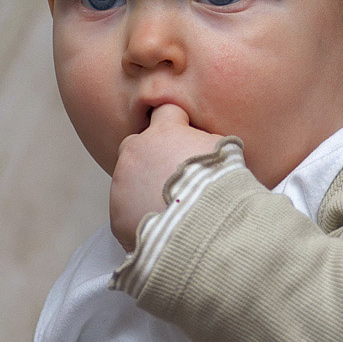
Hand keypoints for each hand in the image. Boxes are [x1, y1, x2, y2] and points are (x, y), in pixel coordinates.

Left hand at [110, 104, 223, 251]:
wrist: (204, 229)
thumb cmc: (220, 186)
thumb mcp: (225, 152)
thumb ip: (207, 141)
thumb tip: (205, 143)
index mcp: (164, 132)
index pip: (165, 112)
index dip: (175, 125)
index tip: (183, 139)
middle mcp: (136, 152)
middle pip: (135, 145)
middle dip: (149, 157)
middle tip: (171, 178)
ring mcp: (122, 183)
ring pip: (128, 179)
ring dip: (144, 189)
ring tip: (170, 209)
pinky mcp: (117, 215)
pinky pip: (126, 212)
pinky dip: (140, 218)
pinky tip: (162, 227)